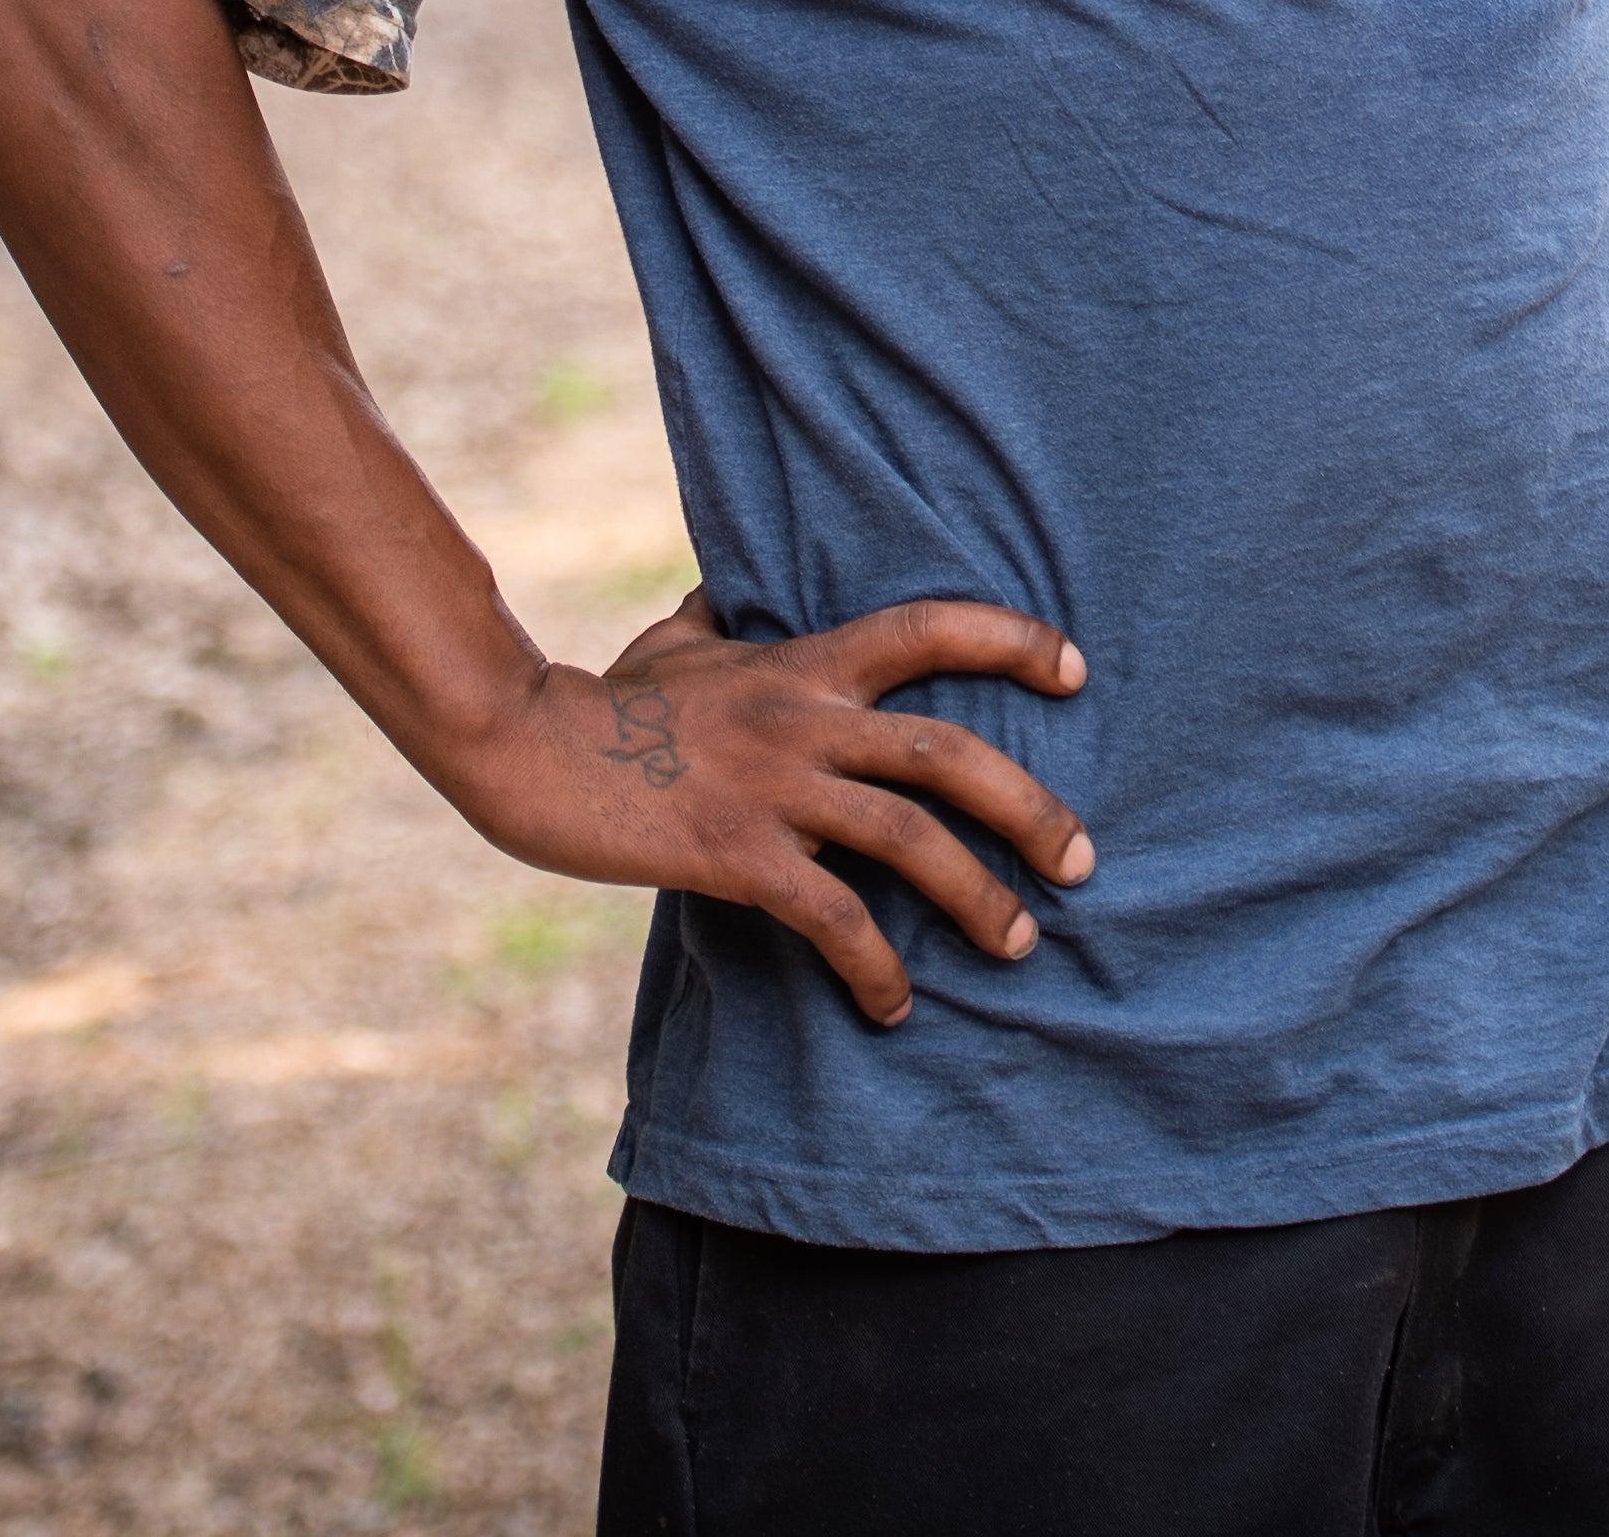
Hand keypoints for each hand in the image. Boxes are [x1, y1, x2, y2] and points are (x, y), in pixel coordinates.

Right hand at [442, 587, 1096, 1027]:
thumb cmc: (605, 701)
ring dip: (981, 896)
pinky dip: (877, 967)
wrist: (526, 745)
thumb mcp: (674, 644)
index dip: (1011, 640)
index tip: (1076, 669)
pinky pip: (833, 917)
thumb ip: (716, 626)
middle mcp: (804, 719)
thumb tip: (719, 602)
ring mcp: (774, 788)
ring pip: (911, 839)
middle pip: (949, 752)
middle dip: (1031, 808)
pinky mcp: (737, 855)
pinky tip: (894, 1006)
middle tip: (1083, 860)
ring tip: (1022, 941)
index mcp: (803, 663)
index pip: (929, 627)